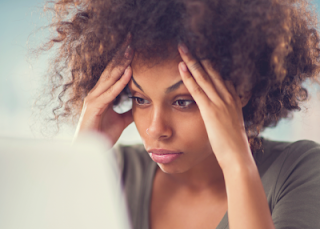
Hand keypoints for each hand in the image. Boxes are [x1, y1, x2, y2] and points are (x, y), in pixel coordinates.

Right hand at [73, 42, 133, 145]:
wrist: (90, 149)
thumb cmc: (103, 134)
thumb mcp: (121, 121)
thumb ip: (129, 111)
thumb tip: (141, 105)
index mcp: (103, 94)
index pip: (114, 72)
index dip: (123, 59)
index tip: (133, 46)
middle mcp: (97, 93)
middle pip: (111, 69)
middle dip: (121, 54)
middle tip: (131, 38)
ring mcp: (94, 98)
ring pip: (110, 77)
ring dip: (121, 63)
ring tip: (131, 49)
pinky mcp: (95, 107)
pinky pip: (110, 93)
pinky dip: (120, 82)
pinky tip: (129, 73)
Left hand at [177, 44, 251, 168]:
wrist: (237, 156)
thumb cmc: (232, 144)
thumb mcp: (231, 124)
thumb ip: (225, 114)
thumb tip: (219, 112)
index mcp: (233, 99)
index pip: (220, 76)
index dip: (210, 64)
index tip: (200, 53)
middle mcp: (228, 97)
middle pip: (212, 71)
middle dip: (199, 57)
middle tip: (188, 45)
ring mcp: (220, 103)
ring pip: (204, 77)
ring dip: (192, 61)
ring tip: (182, 49)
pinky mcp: (211, 111)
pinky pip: (197, 90)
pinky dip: (189, 78)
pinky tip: (181, 68)